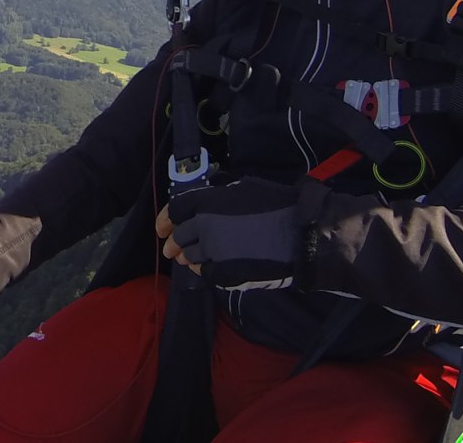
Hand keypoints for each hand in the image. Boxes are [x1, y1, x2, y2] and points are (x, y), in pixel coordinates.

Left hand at [160, 177, 315, 290]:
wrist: (301, 237)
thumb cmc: (278, 207)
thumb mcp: (245, 188)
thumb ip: (220, 196)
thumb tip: (208, 201)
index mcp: (209, 202)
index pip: (175, 210)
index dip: (165, 219)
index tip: (161, 228)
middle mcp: (206, 225)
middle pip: (180, 235)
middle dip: (173, 241)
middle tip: (170, 248)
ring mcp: (214, 251)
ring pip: (189, 256)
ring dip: (186, 257)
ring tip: (185, 259)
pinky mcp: (224, 273)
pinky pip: (205, 273)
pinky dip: (202, 270)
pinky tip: (205, 269)